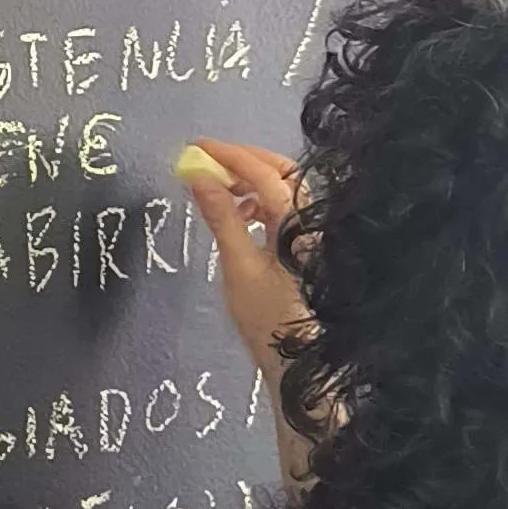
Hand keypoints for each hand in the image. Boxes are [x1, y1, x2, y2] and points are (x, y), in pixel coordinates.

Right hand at [182, 138, 308, 394]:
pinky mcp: (304, 244)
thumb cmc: (267, 318)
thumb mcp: (238, 265)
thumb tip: (198, 175)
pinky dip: (259, 199)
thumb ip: (222, 216)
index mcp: (297, 224)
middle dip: (244, 159)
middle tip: (208, 160)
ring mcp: (310, 232)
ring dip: (251, 179)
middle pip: (282, 171)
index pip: (263, 174)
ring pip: (283, 187)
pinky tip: (239, 214)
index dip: (229, 155)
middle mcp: (310, 220)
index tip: (196, 147)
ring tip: (217, 190)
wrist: (298, 361)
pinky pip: (283, 206)